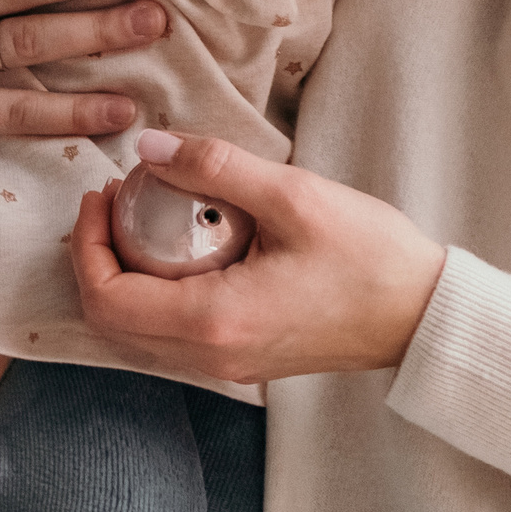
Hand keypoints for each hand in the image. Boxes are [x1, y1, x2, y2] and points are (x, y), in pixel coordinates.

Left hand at [70, 130, 446, 383]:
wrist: (423, 315)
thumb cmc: (370, 258)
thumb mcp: (292, 195)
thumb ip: (214, 166)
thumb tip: (148, 147)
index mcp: (215, 320)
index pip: (109, 298)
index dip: (87, 244)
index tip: (102, 193)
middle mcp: (212, 355)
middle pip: (111, 322)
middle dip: (96, 259)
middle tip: (114, 202)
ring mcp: (227, 364)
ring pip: (137, 334)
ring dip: (122, 277)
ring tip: (141, 217)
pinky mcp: (242, 359)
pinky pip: (169, 336)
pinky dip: (152, 294)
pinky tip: (176, 246)